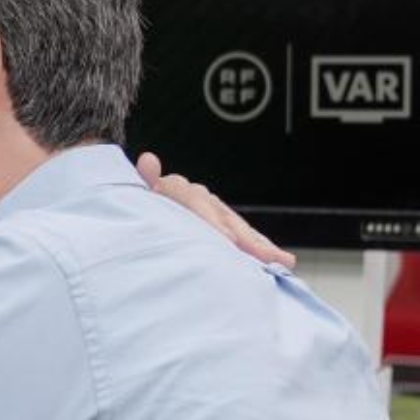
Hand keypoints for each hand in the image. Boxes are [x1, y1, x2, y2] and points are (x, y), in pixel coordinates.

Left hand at [135, 151, 294, 268]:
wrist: (141, 205)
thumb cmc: (138, 207)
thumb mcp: (136, 195)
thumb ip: (145, 181)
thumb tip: (149, 160)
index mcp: (174, 189)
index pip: (196, 202)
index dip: (212, 220)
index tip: (226, 239)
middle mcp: (198, 197)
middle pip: (225, 217)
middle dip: (245, 238)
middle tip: (263, 256)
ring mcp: (212, 210)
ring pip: (240, 227)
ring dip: (261, 244)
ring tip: (283, 260)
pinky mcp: (222, 225)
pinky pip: (244, 236)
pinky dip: (261, 247)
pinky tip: (282, 260)